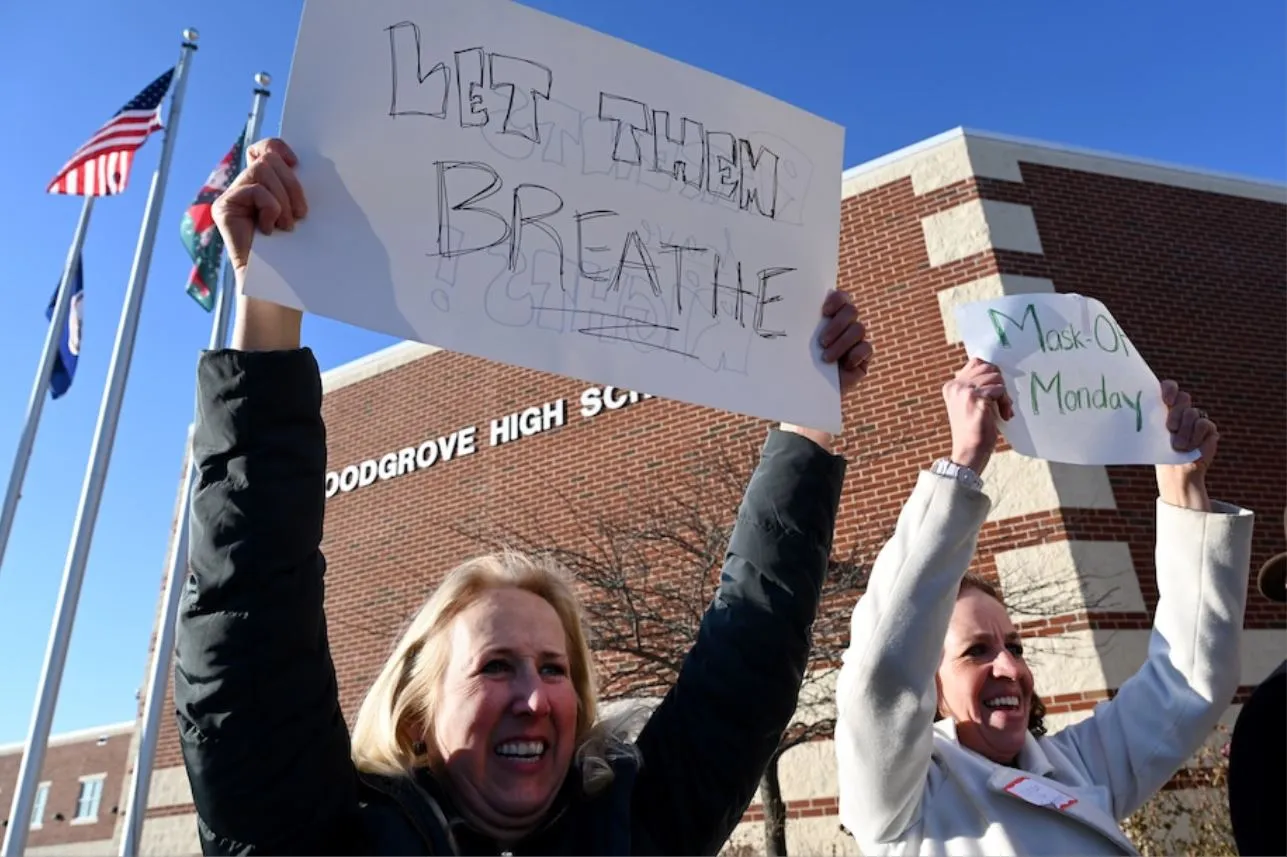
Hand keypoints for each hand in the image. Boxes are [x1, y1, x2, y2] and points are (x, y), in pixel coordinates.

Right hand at [215, 138, 308, 350]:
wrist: (279, 289)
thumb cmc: (297, 257)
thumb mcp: (302, 216)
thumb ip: (297, 190)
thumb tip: (304, 166)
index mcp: (266, 185)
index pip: (266, 148)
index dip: (279, 147)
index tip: (296, 162)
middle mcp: (246, 187)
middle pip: (268, 158)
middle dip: (292, 183)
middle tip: (301, 214)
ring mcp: (233, 197)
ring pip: (262, 169)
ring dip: (283, 197)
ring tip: (288, 226)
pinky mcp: (224, 208)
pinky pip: (254, 189)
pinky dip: (270, 207)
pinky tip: (271, 230)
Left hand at [779, 289, 873, 449]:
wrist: (806, 392)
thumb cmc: (795, 365)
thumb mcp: (792, 346)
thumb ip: (791, 329)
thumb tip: (770, 317)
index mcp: (828, 315)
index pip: (840, 297)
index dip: (836, 299)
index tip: (823, 311)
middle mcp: (844, 324)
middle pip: (851, 310)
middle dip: (837, 325)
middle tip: (821, 342)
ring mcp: (855, 340)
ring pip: (859, 329)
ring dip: (842, 343)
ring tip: (825, 358)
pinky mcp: (863, 357)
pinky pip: (867, 348)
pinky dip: (856, 355)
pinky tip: (844, 365)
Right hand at [941, 358, 1012, 474]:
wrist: (969, 453)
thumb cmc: (974, 431)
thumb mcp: (971, 404)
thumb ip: (976, 388)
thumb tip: (995, 371)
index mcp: (952, 386)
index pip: (977, 362)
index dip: (992, 374)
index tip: (997, 391)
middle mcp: (955, 386)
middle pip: (989, 368)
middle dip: (1000, 383)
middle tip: (1002, 402)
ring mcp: (964, 391)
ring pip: (996, 377)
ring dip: (1004, 394)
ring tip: (1003, 411)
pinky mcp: (975, 398)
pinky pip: (999, 389)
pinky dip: (1005, 402)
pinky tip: (1004, 415)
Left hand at [1155, 380, 1216, 510]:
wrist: (1175, 472)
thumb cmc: (1158, 452)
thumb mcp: (1150, 435)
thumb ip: (1145, 420)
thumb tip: (1125, 410)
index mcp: (1165, 407)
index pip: (1169, 387)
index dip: (1169, 389)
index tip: (1166, 401)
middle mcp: (1181, 410)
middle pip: (1183, 397)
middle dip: (1176, 413)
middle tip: (1170, 428)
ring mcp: (1196, 418)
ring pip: (1192, 412)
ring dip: (1184, 431)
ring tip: (1178, 446)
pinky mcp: (1208, 428)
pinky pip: (1204, 424)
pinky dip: (1196, 436)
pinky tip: (1191, 447)